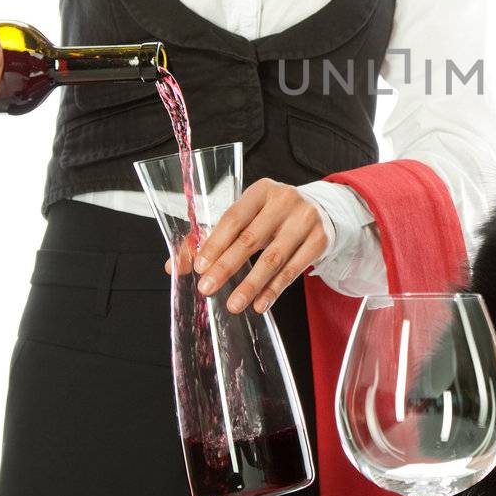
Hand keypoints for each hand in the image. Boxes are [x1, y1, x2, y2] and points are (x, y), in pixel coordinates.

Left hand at [163, 178, 328, 313]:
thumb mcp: (247, 216)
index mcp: (261, 190)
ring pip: (273, 258)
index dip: (215, 243)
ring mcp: (305, 220)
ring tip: (233, 305)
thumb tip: (175, 266)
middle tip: (207, 288)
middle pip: (251, 239)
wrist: (320, 210)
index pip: (233, 217)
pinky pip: (293, 270)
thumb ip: (212, 237)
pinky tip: (260, 304)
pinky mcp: (320, 240)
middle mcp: (285, 200)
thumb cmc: (273, 215)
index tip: (199, 266)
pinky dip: (274, 290)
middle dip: (226, 266)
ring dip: (251, 284)